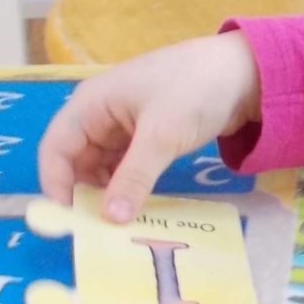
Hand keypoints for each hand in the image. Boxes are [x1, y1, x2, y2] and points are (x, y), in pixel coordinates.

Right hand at [36, 33, 263, 220]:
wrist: (247, 72)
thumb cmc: (196, 89)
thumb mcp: (162, 136)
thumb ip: (133, 178)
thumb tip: (109, 219)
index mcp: (92, 103)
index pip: (56, 148)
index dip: (56, 184)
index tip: (70, 219)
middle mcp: (101, 114)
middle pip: (76, 161)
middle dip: (83, 194)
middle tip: (96, 231)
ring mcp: (124, 126)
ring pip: (101, 168)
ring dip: (106, 194)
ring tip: (118, 226)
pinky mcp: (146, 137)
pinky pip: (125, 167)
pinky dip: (127, 187)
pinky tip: (136, 209)